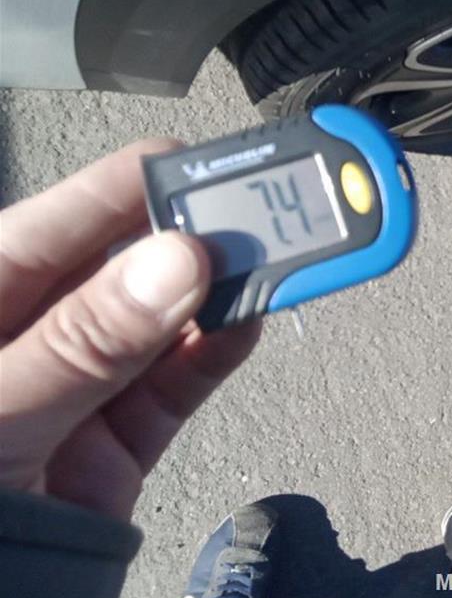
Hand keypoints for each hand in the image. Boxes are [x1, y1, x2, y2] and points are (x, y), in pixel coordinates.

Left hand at [0, 139, 260, 520]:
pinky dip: (218, 351)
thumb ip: (84, 341)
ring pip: (161, 320)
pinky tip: (251, 318)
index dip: (126, 188)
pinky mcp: (120, 438)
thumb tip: (175, 263)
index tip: (197, 160)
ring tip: (276, 261)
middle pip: (120, 267)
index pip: (53, 224)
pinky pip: (178, 382)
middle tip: (258, 210)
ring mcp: (79, 386)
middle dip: (190, 237)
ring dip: (219, 291)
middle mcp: (29, 335)